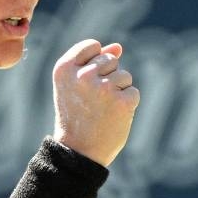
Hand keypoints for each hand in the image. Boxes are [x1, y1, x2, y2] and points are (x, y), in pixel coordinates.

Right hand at [51, 40, 139, 166]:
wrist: (78, 152)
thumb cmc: (76, 116)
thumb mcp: (74, 85)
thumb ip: (93, 62)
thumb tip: (118, 46)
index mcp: (64, 68)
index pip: (92, 46)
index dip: (94, 62)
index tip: (85, 82)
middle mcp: (82, 75)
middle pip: (111, 59)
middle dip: (108, 77)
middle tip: (92, 101)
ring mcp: (103, 88)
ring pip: (124, 76)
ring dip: (118, 91)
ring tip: (102, 110)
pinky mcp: (122, 101)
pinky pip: (133, 92)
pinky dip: (127, 105)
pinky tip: (112, 117)